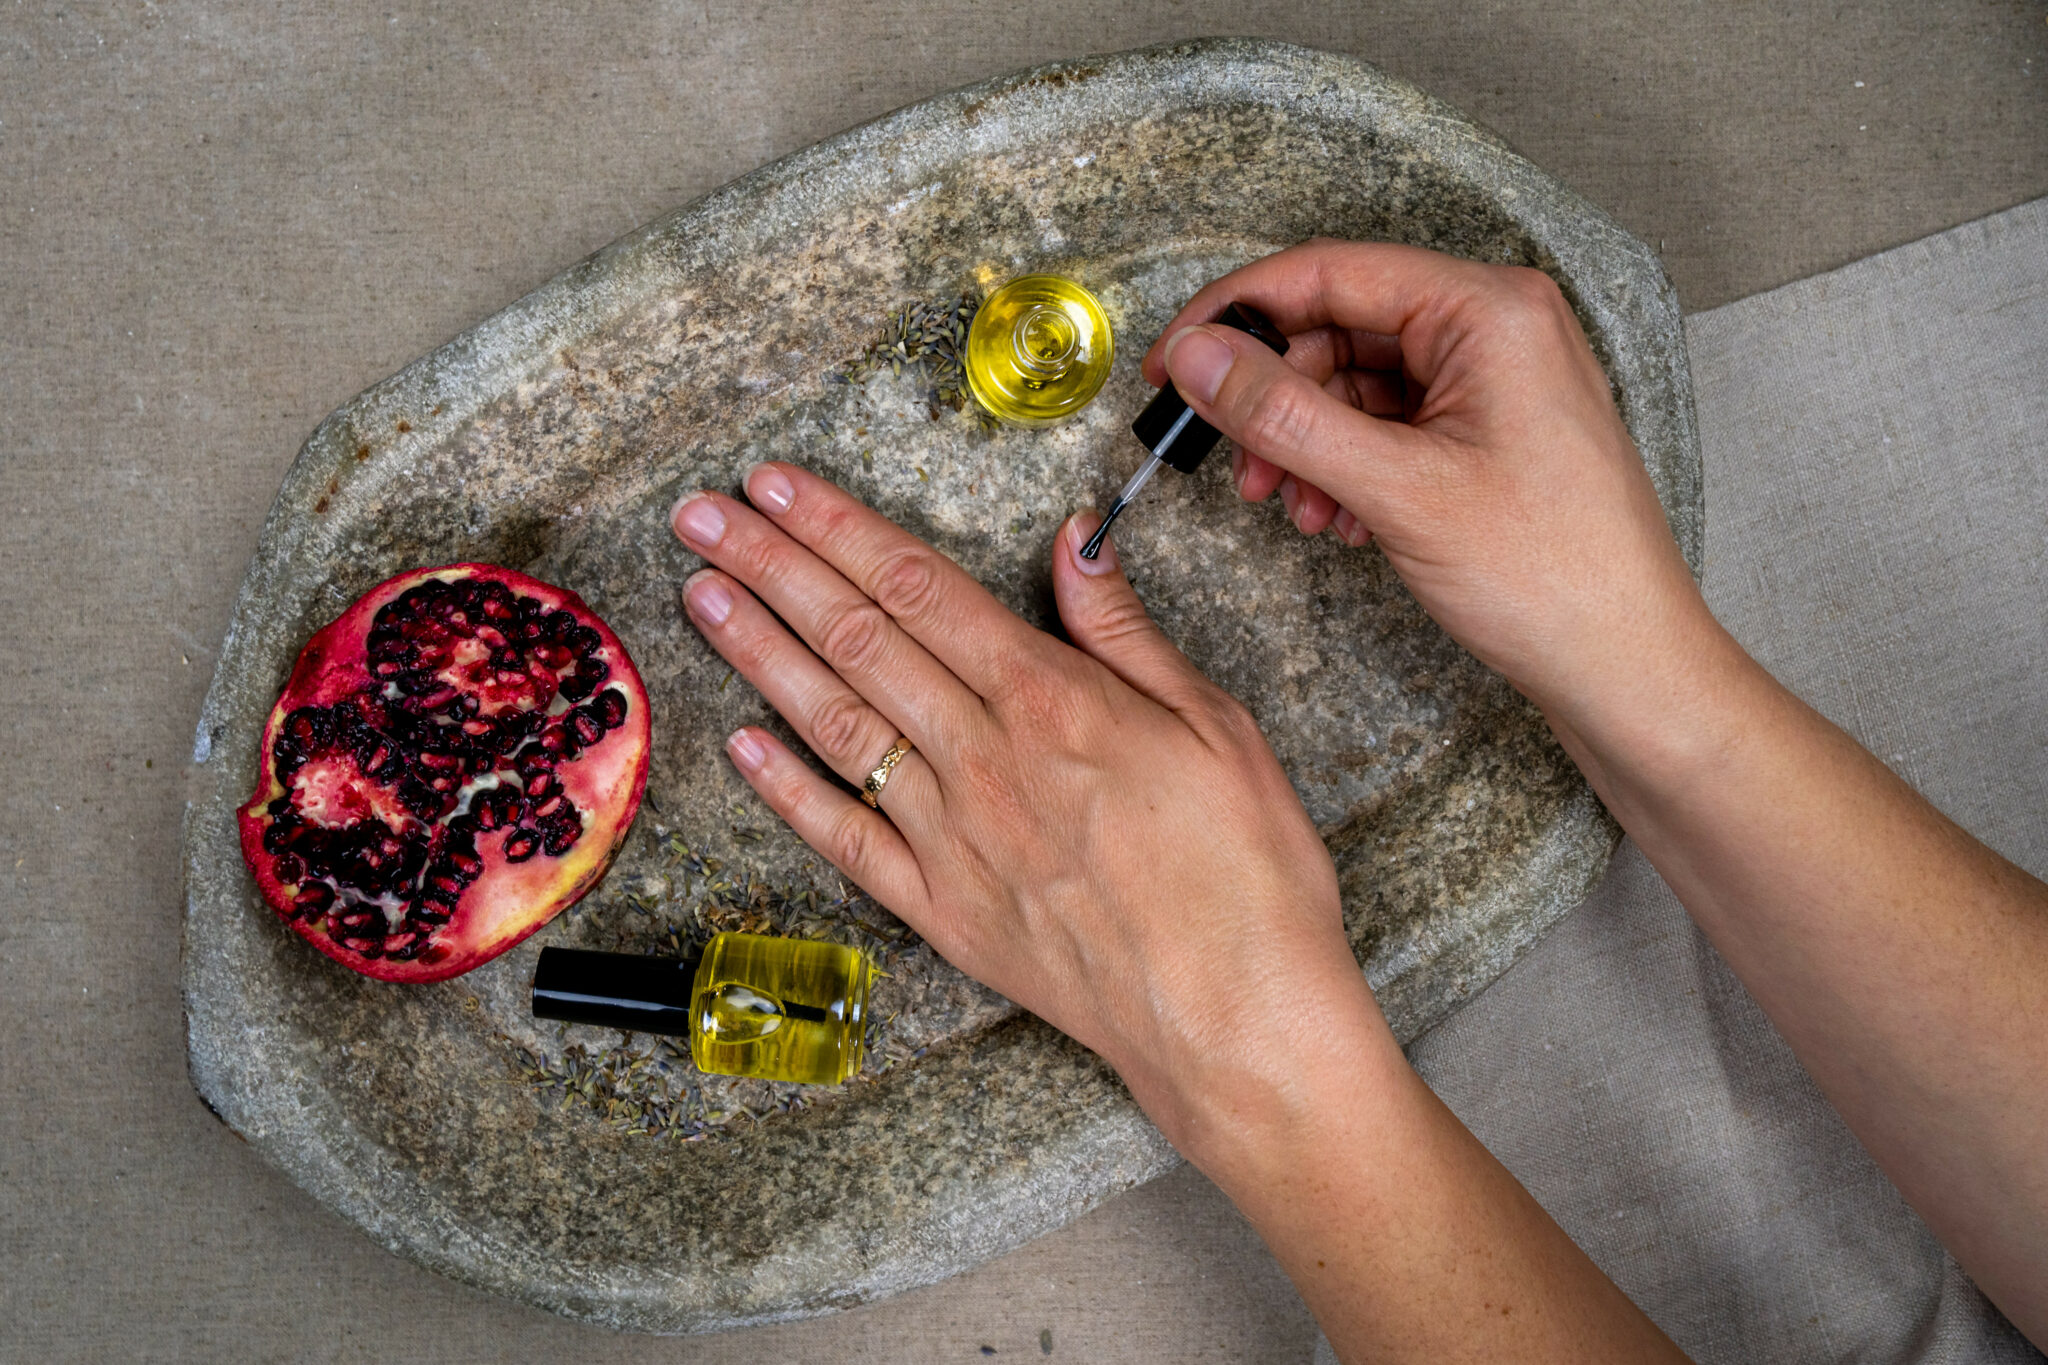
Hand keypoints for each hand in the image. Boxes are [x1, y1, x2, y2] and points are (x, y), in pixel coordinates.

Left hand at [669, 467, 1379, 1146]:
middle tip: (700, 513)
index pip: (917, 587)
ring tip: (700, 594)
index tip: (776, 482)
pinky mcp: (943, 912)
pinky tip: (740, 742)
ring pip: (833, 725)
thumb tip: (1073, 540)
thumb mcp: (1217, 724)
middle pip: (856, 640)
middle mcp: (983, 761)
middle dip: (771, 565)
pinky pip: (846, 840)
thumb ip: (1125, 632)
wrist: (1237, 1022)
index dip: (837, 525)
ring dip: (759, 653)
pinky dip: (786, 789)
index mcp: (1051, 701)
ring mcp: (952, 840)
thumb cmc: (1247, 873)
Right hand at [1142, 239, 1710, 735]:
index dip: (1235, 314)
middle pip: (1340, 327)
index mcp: (1488, 309)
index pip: (1329, 272)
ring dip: (1306, 440)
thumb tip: (1196, 357)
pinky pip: (1390, 422)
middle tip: (1228, 456)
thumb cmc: (1549, 574)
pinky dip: (1346, 464)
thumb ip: (1283, 414)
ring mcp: (1496, 378)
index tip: (1170, 361)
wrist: (1624, 662)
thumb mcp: (1395, 488)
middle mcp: (1496, 326)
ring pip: (1358, 382)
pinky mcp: (1489, 428)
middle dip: (1275, 396)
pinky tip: (1337, 516)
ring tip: (1291, 504)